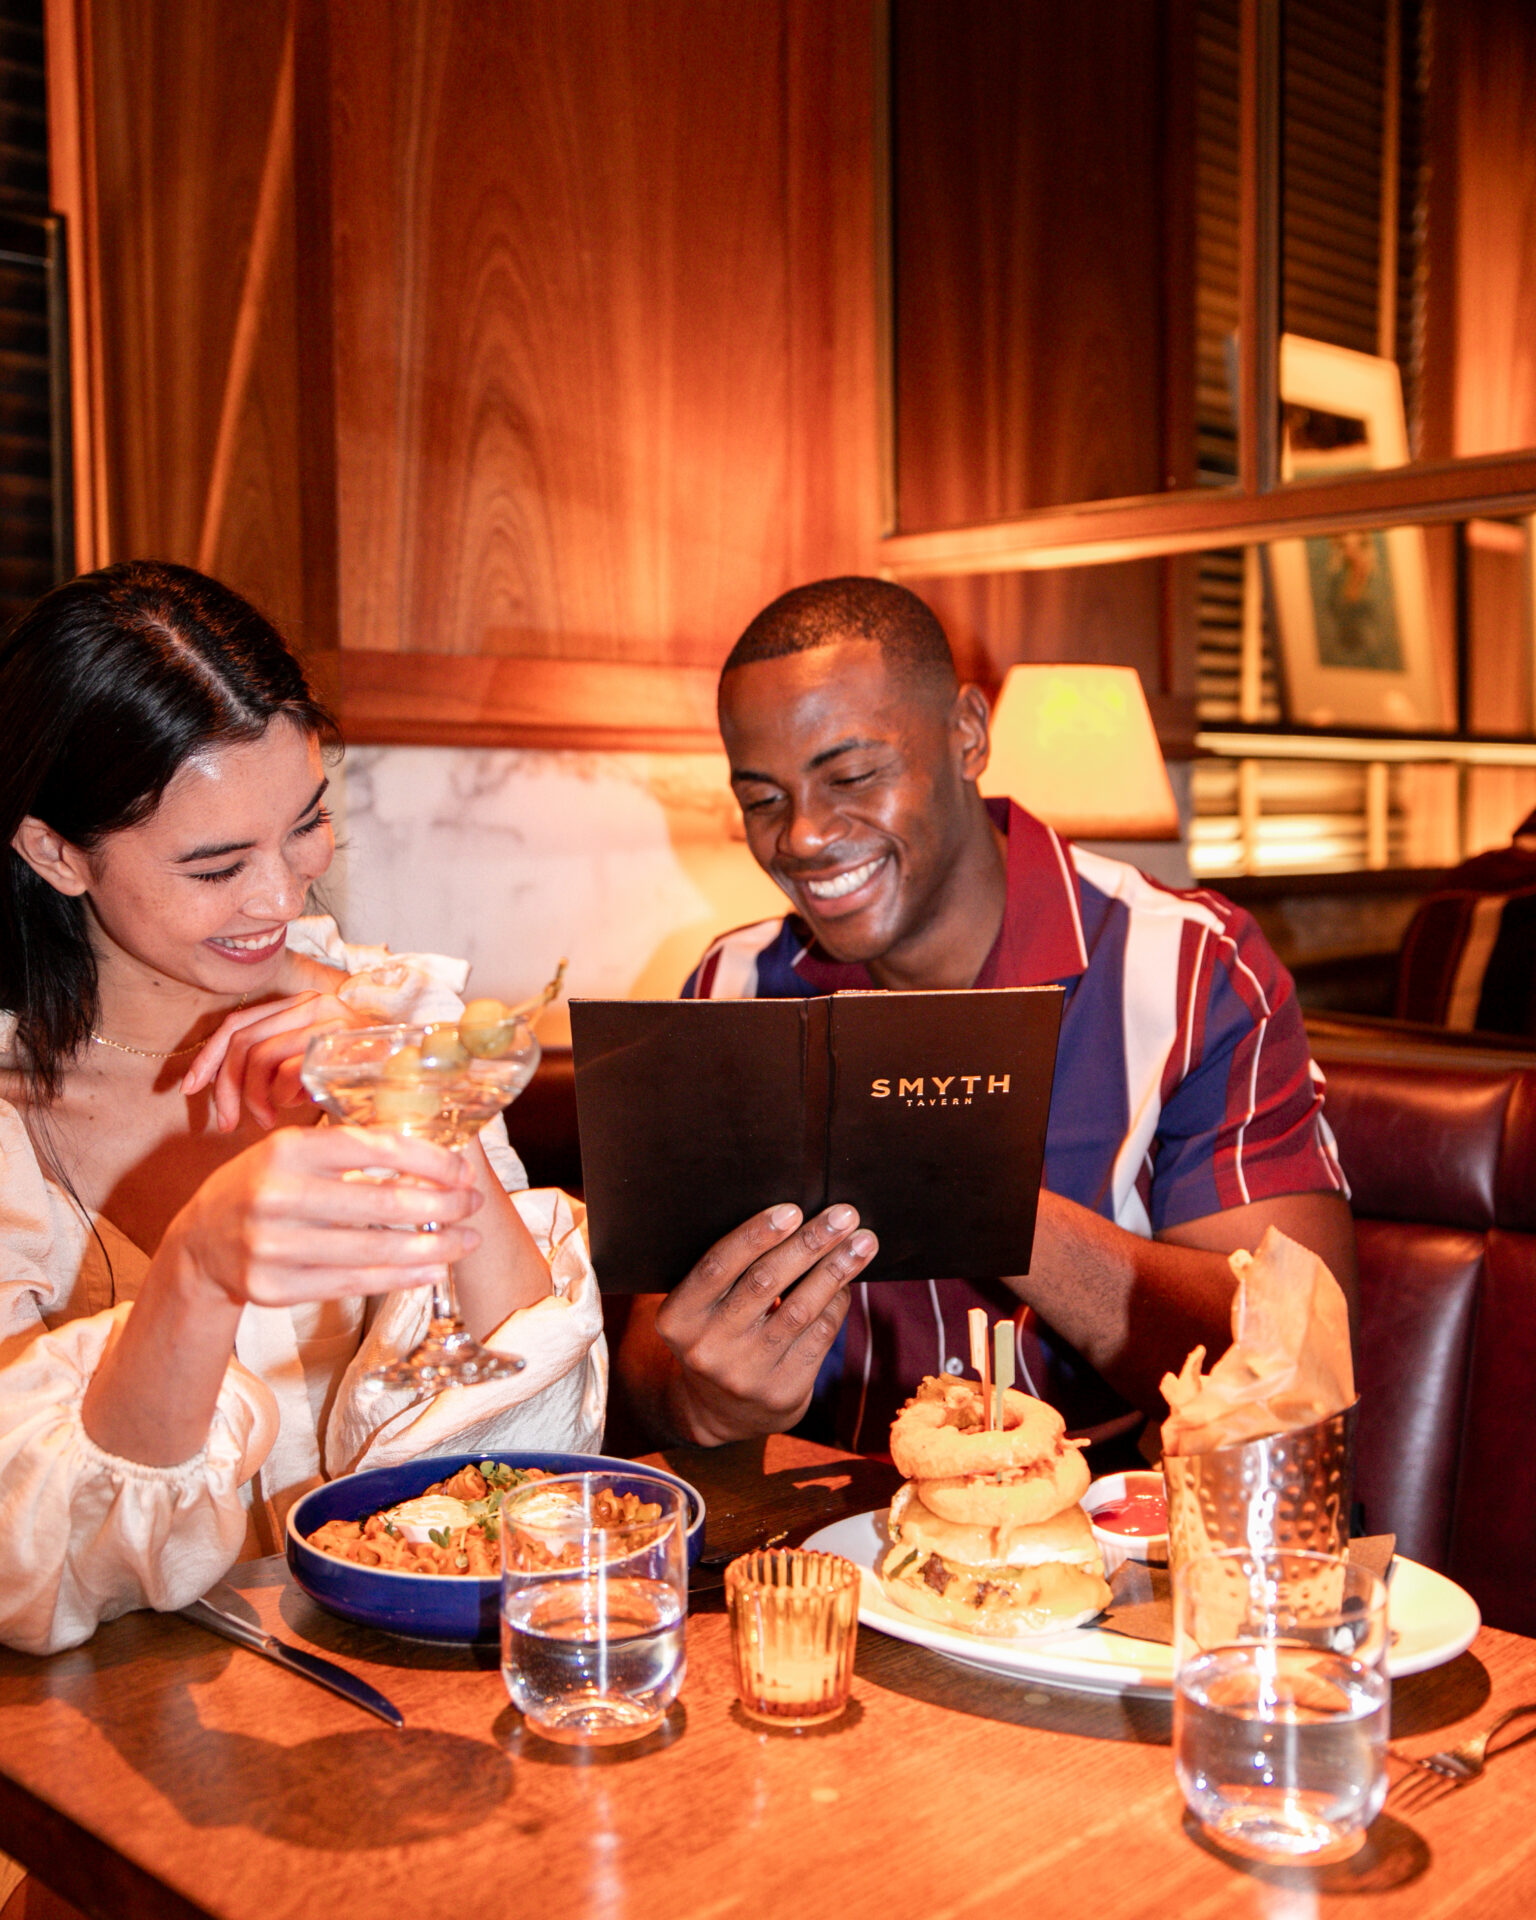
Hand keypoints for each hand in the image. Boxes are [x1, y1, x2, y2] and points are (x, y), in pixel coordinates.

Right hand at [164, 1124, 484, 1310]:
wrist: (200, 1241)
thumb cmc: (264, 1185)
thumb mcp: (292, 1151)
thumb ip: (350, 1148)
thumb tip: (432, 1151)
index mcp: (286, 1149)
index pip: (375, 1147)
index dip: (428, 1159)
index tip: (463, 1170)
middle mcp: (276, 1195)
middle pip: (382, 1202)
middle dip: (441, 1204)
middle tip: (473, 1204)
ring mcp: (272, 1246)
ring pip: (374, 1249)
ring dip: (432, 1247)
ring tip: (465, 1241)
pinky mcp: (273, 1288)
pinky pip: (353, 1283)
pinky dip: (400, 1277)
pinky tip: (431, 1269)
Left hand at [180, 992, 363, 1130]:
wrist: (422, 1080)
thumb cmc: (364, 1082)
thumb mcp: (308, 1069)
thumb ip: (273, 1067)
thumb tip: (221, 1089)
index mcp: (302, 1005)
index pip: (238, 1024)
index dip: (207, 1058)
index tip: (188, 1089)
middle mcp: (314, 1003)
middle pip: (241, 1042)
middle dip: (224, 1088)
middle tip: (226, 1123)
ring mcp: (329, 1019)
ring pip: (258, 1056)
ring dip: (253, 1096)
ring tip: (266, 1119)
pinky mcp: (342, 1040)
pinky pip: (288, 1069)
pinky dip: (283, 1094)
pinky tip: (294, 1108)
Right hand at [651, 1203, 877, 1444]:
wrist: (722, 1412)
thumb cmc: (717, 1333)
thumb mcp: (701, 1307)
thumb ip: (729, 1269)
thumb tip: (793, 1218)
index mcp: (678, 1318)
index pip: (717, 1266)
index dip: (756, 1235)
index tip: (793, 1209)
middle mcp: (707, 1348)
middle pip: (764, 1283)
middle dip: (809, 1243)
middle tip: (844, 1215)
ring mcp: (746, 1374)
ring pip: (800, 1309)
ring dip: (836, 1269)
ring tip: (863, 1242)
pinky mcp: (783, 1391)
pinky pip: (820, 1335)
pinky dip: (838, 1301)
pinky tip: (849, 1279)